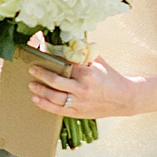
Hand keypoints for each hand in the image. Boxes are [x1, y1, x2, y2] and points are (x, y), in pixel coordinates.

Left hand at [27, 56, 141, 119]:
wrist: (125, 99)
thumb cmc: (111, 78)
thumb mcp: (100, 62)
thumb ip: (85, 53)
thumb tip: (71, 43)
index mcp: (88, 74)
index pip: (64, 65)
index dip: (51, 60)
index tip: (40, 55)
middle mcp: (82, 89)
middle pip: (56, 82)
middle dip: (42, 74)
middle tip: (32, 69)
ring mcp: (79, 102)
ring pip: (54, 97)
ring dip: (40, 91)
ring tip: (31, 85)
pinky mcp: (78, 113)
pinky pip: (57, 110)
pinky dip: (44, 104)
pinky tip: (36, 99)